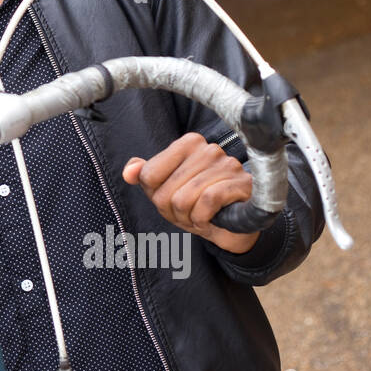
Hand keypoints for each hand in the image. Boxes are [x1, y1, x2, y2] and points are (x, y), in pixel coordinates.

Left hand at [122, 132, 259, 254]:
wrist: (233, 227)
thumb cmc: (198, 204)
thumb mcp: (165, 189)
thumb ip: (145, 176)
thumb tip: (129, 172)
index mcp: (188, 143)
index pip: (149, 175)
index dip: (156, 196)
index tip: (171, 200)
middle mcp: (209, 149)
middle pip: (166, 191)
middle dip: (173, 211)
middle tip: (189, 213)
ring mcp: (228, 165)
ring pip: (185, 198)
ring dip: (189, 218)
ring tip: (200, 216)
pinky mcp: (241, 184)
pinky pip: (207, 201)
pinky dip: (203, 218)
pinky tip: (212, 219)